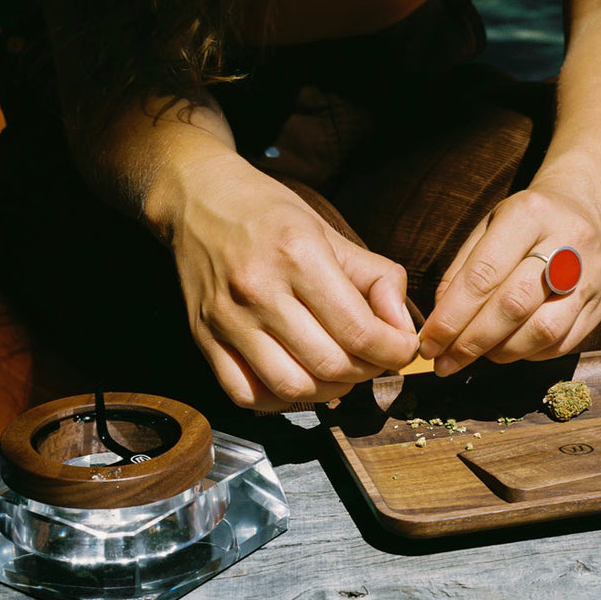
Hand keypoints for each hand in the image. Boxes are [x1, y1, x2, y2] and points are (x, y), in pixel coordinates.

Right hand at [168, 154, 418, 409]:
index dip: (393, 351)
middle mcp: (259, 290)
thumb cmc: (269, 215)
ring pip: (292, 388)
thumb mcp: (331, 231)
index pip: (359, 331)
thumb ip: (377, 279)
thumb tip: (404, 329)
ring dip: (330, 391)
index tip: (402, 349)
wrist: (197, 199)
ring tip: (341, 371)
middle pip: (330, 365)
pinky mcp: (204, 338)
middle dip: (367, 371)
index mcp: (298, 255)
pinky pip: (247, 394)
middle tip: (375, 359)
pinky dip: (282, 400)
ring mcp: (227, 319)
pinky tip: (300, 379)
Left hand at [417, 184, 600, 375]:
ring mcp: (591, 275)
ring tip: (476, 355)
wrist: (585, 212)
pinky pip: (562, 343)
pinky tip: (508, 349)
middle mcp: (567, 242)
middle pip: (513, 306)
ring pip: (542, 331)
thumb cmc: (524, 225)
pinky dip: (527, 354)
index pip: (483, 275)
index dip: (452, 316)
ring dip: (501, 352)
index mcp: (529, 214)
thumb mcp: (488, 228)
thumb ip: (462, 272)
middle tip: (445, 361)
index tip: (429, 343)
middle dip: (472, 341)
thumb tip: (441, 324)